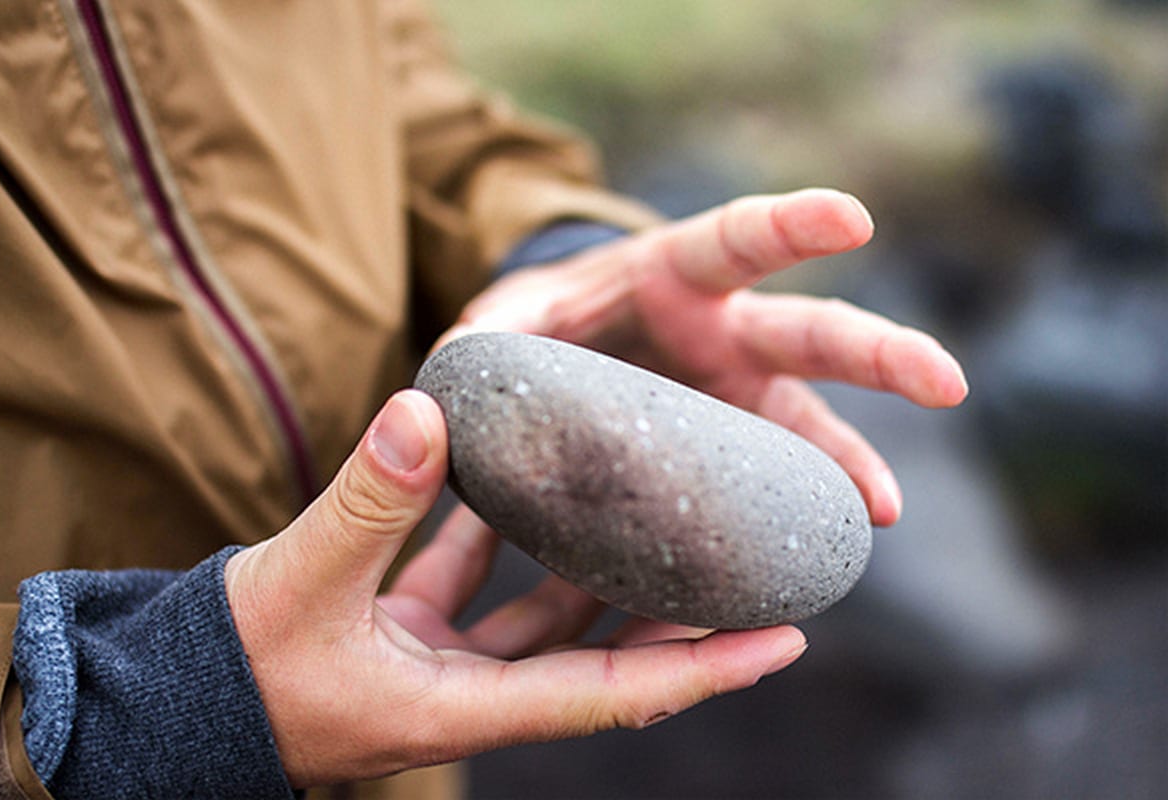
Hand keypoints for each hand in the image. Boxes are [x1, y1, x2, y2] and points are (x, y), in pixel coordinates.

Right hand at [225, 391, 807, 786]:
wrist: (168, 704)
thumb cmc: (235, 670)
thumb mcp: (300, 583)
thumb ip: (366, 500)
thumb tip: (426, 411)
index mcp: (466, 705)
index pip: (614, 692)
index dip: (705, 669)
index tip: (785, 636)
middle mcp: (471, 692)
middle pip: (600, 653)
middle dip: (671, 613)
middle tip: (739, 557)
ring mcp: (442, 665)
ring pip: (543, 615)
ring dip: (594, 565)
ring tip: (647, 504)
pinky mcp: (408, 634)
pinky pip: (477, 583)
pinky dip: (501, 538)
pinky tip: (517, 479)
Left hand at [442, 189, 968, 525]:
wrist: (559, 357)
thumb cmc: (540, 323)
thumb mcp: (506, 321)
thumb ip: (486, 338)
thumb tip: (450, 373)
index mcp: (672, 273)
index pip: (739, 238)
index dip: (794, 227)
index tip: (854, 217)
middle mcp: (723, 332)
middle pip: (810, 335)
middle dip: (878, 352)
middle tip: (946, 382)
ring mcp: (736, 395)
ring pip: (810, 424)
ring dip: (851, 462)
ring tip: (881, 512)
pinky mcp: (729, 450)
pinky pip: (773, 486)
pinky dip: (793, 518)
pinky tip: (816, 558)